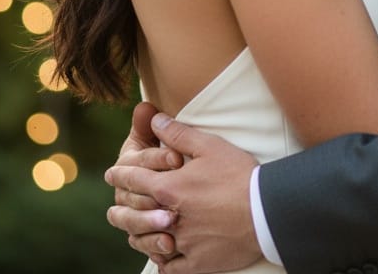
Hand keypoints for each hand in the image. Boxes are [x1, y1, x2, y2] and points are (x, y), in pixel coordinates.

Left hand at [106, 112, 260, 273]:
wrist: (265, 211)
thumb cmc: (239, 175)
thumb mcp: (210, 146)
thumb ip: (178, 133)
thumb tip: (154, 119)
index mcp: (170, 189)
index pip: (135, 181)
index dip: (121, 175)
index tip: (112, 174)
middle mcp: (170, 218)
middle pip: (135, 217)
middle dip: (121, 211)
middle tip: (113, 211)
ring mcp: (183, 243)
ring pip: (151, 245)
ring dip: (140, 238)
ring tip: (135, 235)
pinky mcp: (197, 263)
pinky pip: (171, 268)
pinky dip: (164, 263)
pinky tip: (164, 257)